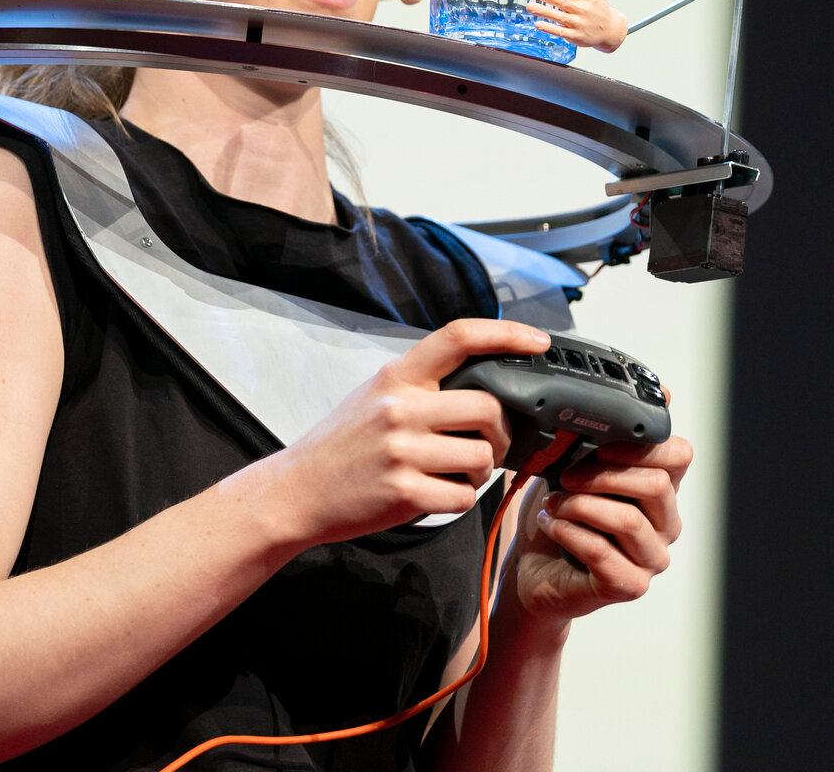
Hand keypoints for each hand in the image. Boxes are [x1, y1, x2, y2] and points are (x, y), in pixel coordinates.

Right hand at [263, 319, 550, 549]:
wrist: (296, 490)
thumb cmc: (342, 445)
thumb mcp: (374, 397)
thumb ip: (422, 387)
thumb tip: (485, 386)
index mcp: (396, 378)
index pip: (458, 337)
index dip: (506, 334)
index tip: (537, 341)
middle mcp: (399, 408)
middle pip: (488, 407)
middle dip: (500, 430)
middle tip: (487, 443)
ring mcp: (401, 451)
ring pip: (482, 456)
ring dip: (480, 470)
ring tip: (453, 472)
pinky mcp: (404, 493)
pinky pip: (463, 496)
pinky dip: (459, 499)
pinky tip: (435, 494)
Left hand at [504, 434, 692, 623]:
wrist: (533, 571)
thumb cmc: (560, 516)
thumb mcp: (574, 468)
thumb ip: (601, 437)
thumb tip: (640, 394)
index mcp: (660, 490)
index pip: (679, 456)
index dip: (642, 445)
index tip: (599, 445)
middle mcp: (666, 525)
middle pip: (656, 485)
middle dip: (603, 475)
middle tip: (565, 476)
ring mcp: (651, 558)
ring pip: (629, 519)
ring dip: (580, 505)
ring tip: (551, 503)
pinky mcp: (630, 585)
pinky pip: (602, 552)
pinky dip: (568, 531)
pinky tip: (550, 523)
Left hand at [524, 0, 628, 51]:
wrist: (611, 29)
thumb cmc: (598, 7)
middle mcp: (582, 9)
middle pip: (561, 1)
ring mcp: (579, 23)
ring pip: (559, 17)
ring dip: (543, 11)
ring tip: (529, 6)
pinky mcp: (577, 36)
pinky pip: (561, 32)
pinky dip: (550, 28)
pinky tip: (538, 24)